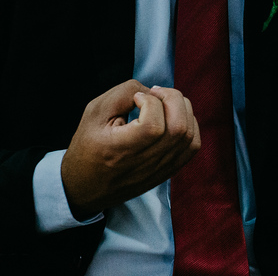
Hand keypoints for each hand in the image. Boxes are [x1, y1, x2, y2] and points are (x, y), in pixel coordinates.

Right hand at [60, 80, 200, 218]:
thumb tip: (152, 91)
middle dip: (173, 99)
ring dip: (182, 109)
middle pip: (178, 129)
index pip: (153, 125)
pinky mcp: (168, 171)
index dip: (150, 102)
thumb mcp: (94, 112)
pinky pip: (192, 146)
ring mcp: (159, 170)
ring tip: (164, 103)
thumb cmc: (87, 145)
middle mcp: (143, 164)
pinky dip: (190, 125)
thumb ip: (122, 93)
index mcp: (119, 151)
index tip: (136, 98)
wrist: (85, 186)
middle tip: (156, 94)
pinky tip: (173, 117)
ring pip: (189, 135)